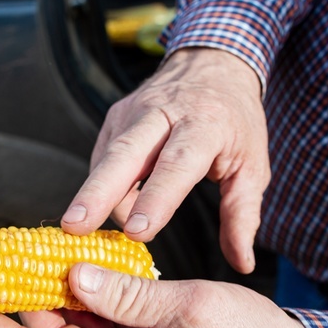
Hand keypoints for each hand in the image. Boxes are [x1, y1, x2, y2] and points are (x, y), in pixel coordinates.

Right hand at [61, 48, 269, 272]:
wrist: (213, 64)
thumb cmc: (235, 124)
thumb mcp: (252, 166)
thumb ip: (242, 215)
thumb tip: (241, 264)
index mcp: (205, 123)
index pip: (177, 163)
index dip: (156, 198)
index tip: (136, 232)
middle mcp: (163, 113)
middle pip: (125, 154)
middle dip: (98, 192)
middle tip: (75, 226)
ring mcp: (133, 112)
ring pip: (107, 157)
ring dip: (91, 194)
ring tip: (78, 229)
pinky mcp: (115, 118)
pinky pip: (103, 158)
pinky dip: (102, 188)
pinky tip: (103, 210)